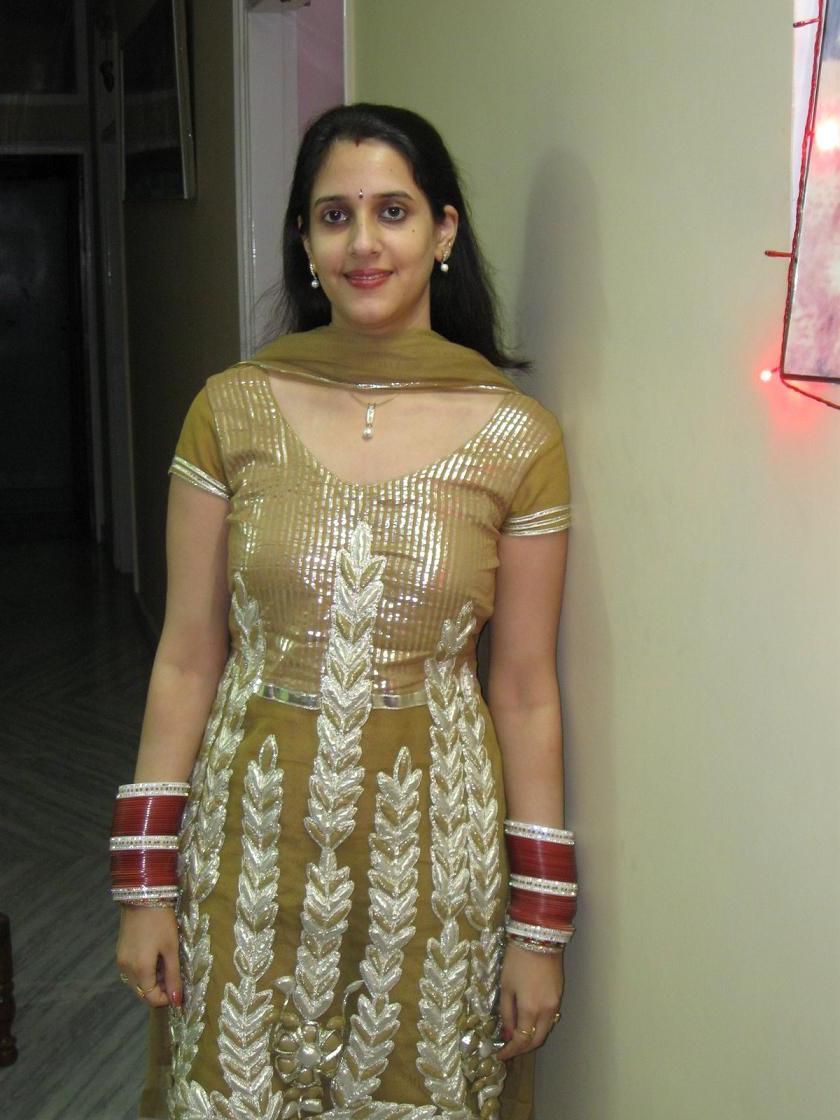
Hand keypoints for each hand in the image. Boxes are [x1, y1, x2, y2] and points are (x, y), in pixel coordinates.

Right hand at [116, 906, 181, 1007]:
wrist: (142, 896)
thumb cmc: (161, 921)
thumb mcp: (171, 948)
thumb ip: (173, 976)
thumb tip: (177, 1000)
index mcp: (140, 970)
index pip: (151, 998)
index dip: (166, 998)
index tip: (179, 989)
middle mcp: (126, 969)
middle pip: (143, 992)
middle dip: (160, 989)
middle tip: (174, 974)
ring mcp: (121, 961)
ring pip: (137, 982)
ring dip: (152, 979)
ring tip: (166, 961)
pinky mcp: (120, 953)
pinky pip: (132, 971)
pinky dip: (144, 970)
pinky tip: (155, 956)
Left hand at [496, 941, 563, 1060]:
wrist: (539, 938)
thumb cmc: (517, 960)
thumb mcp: (506, 986)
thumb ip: (506, 1012)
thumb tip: (507, 1033)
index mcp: (530, 1010)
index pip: (521, 1040)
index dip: (510, 1051)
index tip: (500, 1055)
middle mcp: (546, 1011)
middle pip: (536, 1040)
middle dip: (522, 1048)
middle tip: (509, 1048)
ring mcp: (555, 1003)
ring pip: (545, 1030)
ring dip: (532, 1037)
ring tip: (517, 1036)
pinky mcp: (559, 995)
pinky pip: (550, 1018)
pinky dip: (539, 1025)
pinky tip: (529, 1020)